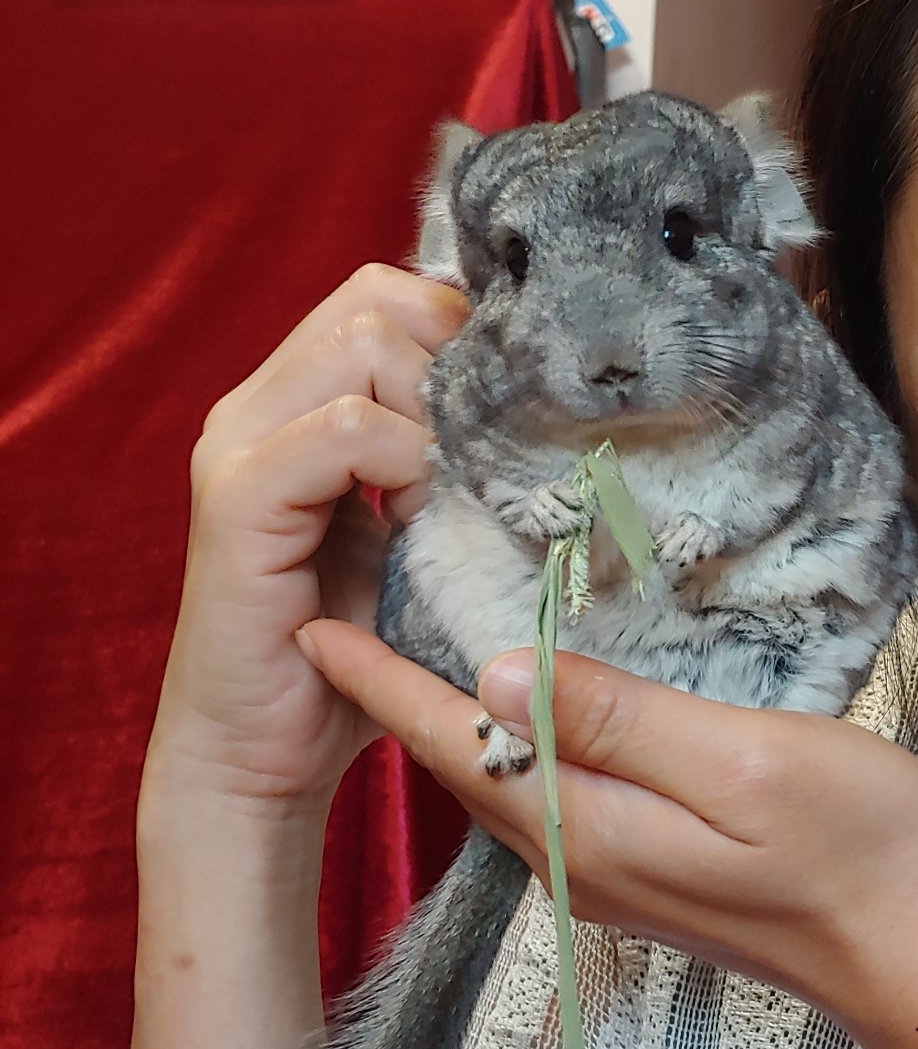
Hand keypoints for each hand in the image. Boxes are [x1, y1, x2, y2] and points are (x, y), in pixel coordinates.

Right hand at [150, 264, 469, 813]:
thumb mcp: (424, 538)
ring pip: (364, 344)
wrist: (266, 753)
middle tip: (485, 457)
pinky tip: (418, 521)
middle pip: (379, 299)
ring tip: (447, 496)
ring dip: (434, 414)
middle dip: (457, 367)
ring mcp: (240, 444)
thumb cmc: (355, 655)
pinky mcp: (238, 497)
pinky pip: (342, 426)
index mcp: (298, 401)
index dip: (465, 335)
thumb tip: (548, 418)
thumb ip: (453, 466)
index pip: (390, 294)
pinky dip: (403, 462)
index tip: (512, 416)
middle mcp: (258, 404)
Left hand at [297, 620, 917, 1044]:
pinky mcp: (645, 879)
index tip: (312, 630)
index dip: (385, 685)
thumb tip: (499, 669)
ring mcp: (610, 879)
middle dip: (400, 700)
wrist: (913, 957)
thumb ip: (622, 720)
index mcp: (590, 829)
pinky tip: (531, 716)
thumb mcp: (744, 763)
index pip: (461, 744)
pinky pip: (549, 804)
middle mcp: (578, 863)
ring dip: (456, 725)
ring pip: (505, 790)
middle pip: (467, 772)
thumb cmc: (853, 846)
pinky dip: (518, 750)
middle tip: (355, 617)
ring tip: (417, 655)